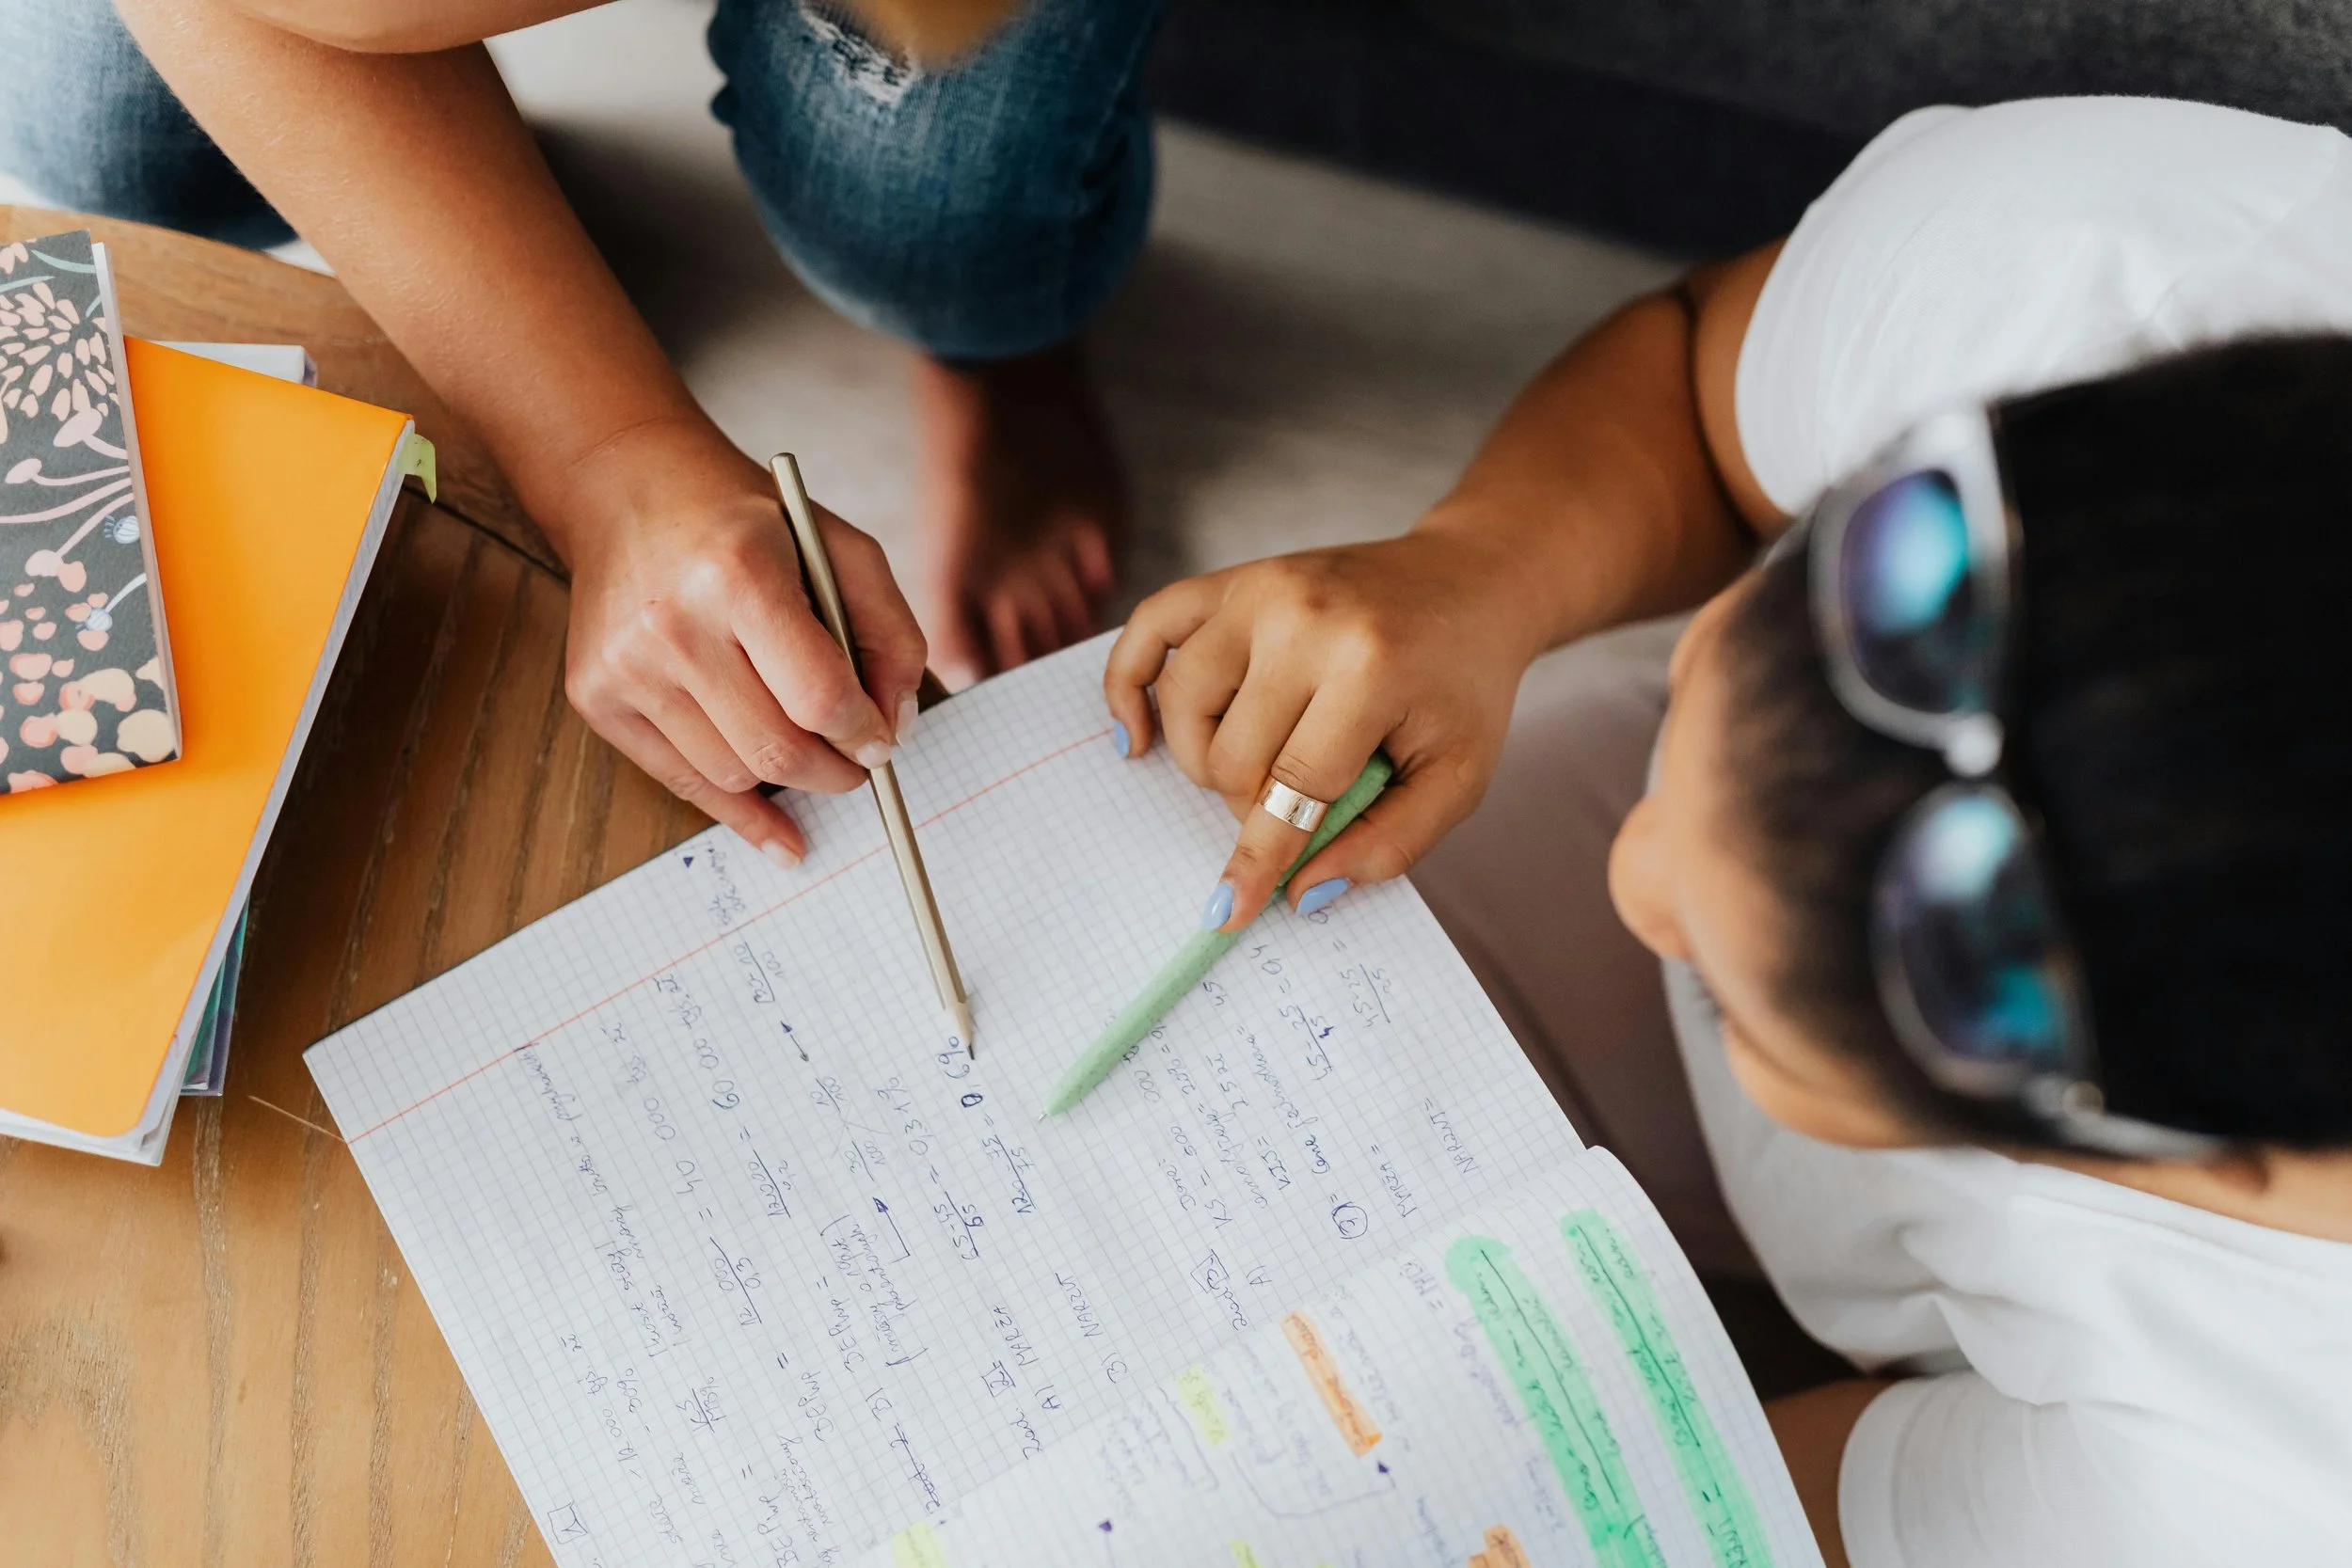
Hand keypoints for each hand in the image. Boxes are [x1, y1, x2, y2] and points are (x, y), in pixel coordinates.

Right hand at [553, 422, 927, 861]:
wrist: (629, 490)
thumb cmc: (746, 522)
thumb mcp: (840, 549)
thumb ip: (889, 632)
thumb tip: (897, 724)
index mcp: (740, 576)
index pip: (820, 698)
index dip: (865, 735)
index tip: (881, 742)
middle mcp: (674, 626)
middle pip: (777, 749)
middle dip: (836, 772)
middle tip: (857, 764)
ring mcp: (627, 666)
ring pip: (733, 773)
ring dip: (787, 780)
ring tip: (810, 754)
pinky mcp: (596, 696)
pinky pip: (680, 781)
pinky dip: (739, 810)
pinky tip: (780, 831)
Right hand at [1103, 531, 1542, 929]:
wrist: (1469, 584)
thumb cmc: (1461, 686)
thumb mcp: (1459, 777)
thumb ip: (1389, 843)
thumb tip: (1303, 892)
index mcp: (1368, 668)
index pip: (1293, 787)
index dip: (1260, 859)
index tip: (1228, 913)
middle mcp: (1302, 620)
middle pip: (1229, 756)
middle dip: (1256, 800)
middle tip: (1305, 790)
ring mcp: (1259, 590)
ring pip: (1182, 705)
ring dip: (1205, 758)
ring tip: (1257, 760)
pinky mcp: (1234, 578)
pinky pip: (1149, 627)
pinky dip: (1127, 684)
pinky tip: (1139, 733)